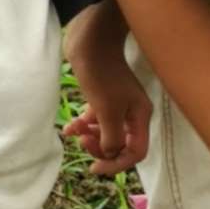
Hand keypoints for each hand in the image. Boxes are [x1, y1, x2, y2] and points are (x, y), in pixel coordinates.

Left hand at [63, 0, 151, 176]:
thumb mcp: (106, 111)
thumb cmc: (101, 75)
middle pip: (121, 144)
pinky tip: (69, 128)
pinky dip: (83, 125)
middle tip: (83, 143)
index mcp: (140, 116)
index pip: (136, 151)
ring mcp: (118, 103)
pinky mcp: (103, 95)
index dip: (117, 164)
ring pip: (107, 132)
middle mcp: (132, 112)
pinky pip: (96, 119)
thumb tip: (110, 153)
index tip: (95, 167)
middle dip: (102, 148)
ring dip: (91, 137)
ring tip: (75, 134)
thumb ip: (111, 137)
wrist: (90, 41)